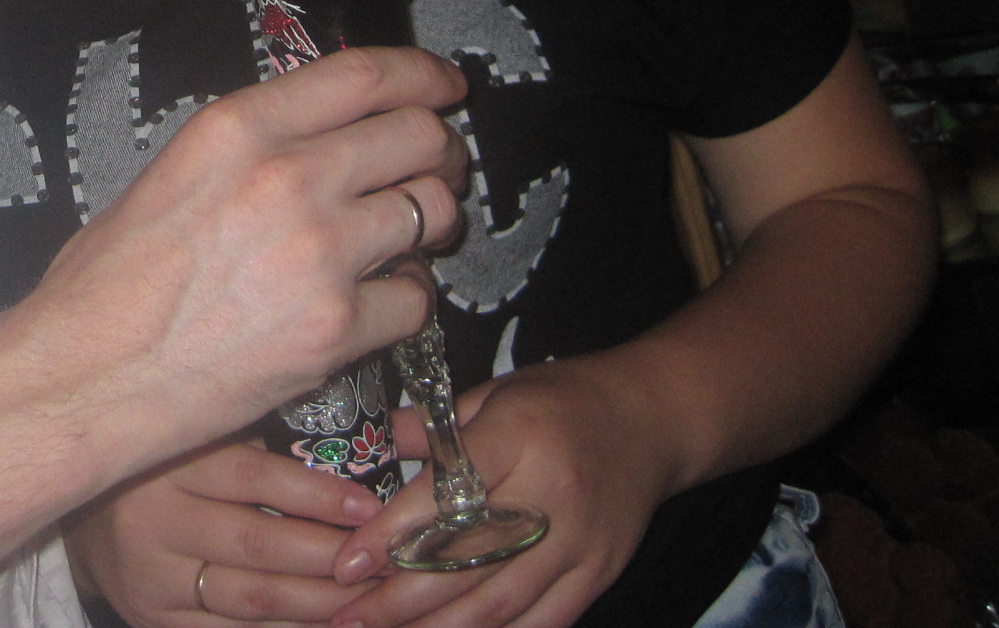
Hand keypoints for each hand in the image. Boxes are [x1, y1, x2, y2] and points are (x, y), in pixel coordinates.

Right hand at [20, 45, 467, 472]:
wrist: (85, 376)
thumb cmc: (105, 284)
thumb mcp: (171, 174)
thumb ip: (248, 150)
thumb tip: (312, 140)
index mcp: (238, 128)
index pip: (364, 75)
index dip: (422, 74)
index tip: (444, 85)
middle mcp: (289, 177)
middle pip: (417, 136)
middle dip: (439, 150)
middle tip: (434, 169)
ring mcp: (320, 253)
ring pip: (432, 213)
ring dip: (430, 226)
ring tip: (403, 244)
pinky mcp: (337, 327)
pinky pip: (417, 299)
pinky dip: (407, 300)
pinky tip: (377, 304)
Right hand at [70, 439, 385, 626]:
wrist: (87, 515)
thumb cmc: (163, 466)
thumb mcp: (199, 438)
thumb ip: (254, 445)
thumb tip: (347, 462)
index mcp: (171, 462)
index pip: (254, 477)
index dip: (317, 495)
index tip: (369, 507)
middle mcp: (155, 520)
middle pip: (257, 545)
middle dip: (328, 558)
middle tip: (382, 562)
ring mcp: (152, 578)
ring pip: (250, 599)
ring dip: (316, 604)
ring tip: (365, 601)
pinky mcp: (152, 619)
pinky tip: (320, 626)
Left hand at [323, 360, 674, 627]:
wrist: (651, 420)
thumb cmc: (562, 401)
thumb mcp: (494, 394)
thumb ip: (430, 428)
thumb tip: (366, 450)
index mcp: (518, 438)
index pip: (446, 496)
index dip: (392, 535)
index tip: (347, 563)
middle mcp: (549, 495)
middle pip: (467, 560)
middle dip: (400, 598)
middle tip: (348, 617)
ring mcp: (579, 543)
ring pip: (500, 603)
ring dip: (438, 627)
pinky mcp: (597, 574)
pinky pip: (542, 621)